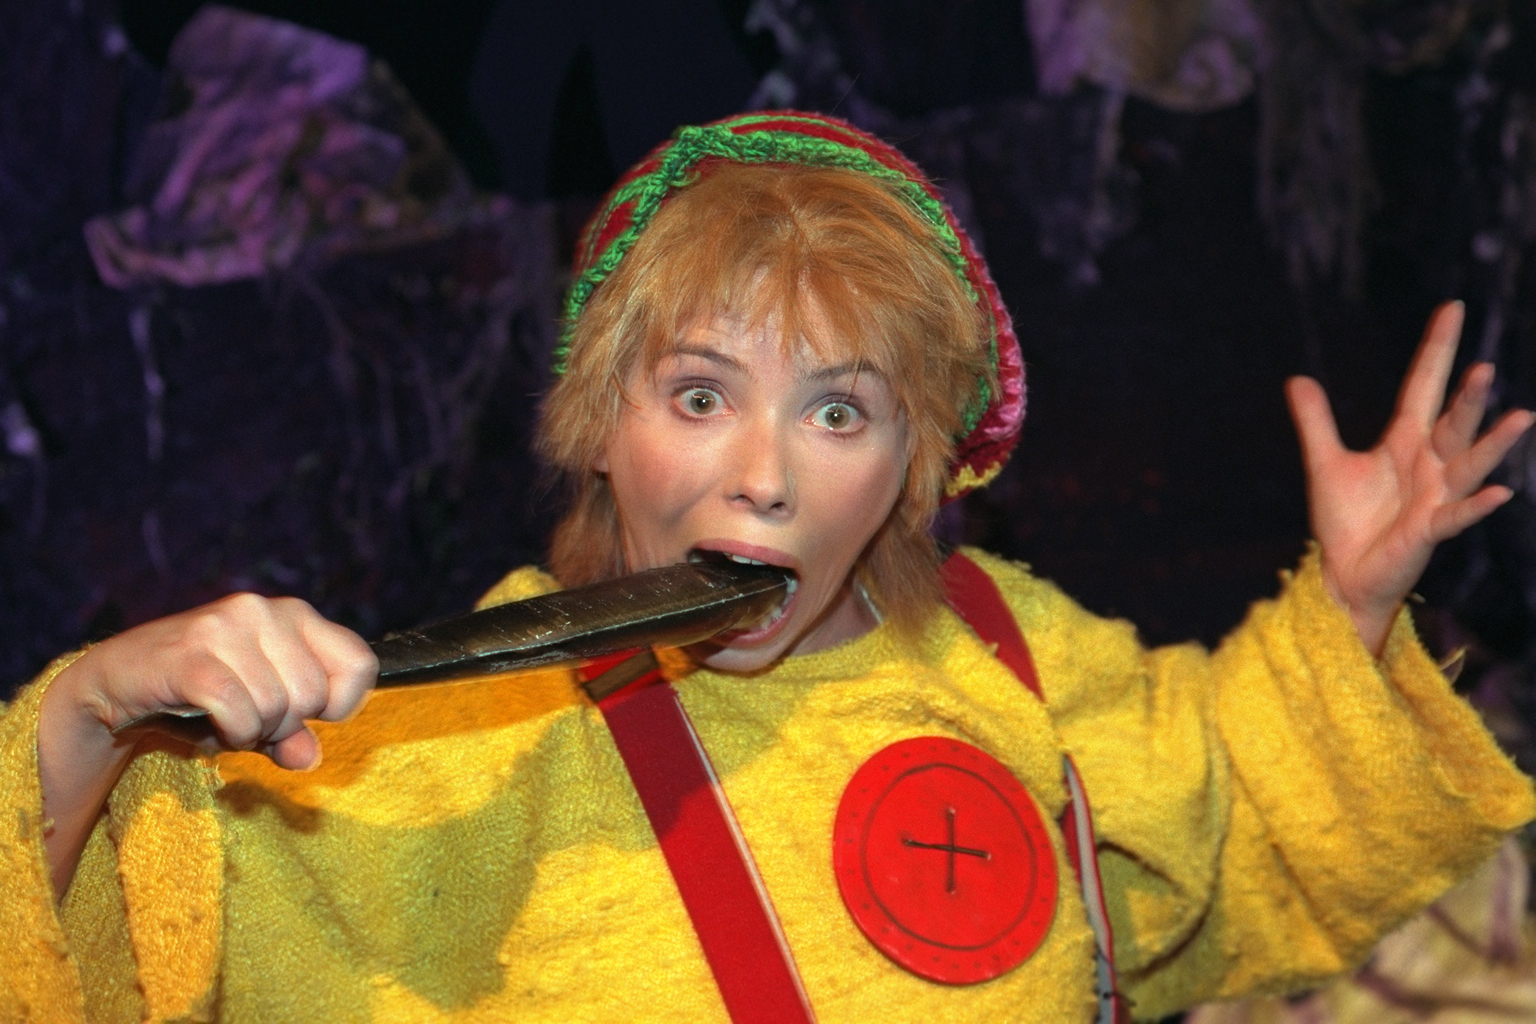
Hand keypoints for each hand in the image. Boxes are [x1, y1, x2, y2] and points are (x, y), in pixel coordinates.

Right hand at [38, 594, 376, 894]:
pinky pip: (241, 713)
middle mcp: (264, 609)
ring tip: (222, 718)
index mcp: (295, 613)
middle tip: (247, 718)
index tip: (311, 716)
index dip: (343, 704)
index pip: (361, 662)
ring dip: (250, 732)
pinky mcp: (193, 655)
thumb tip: (310, 757)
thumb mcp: (258, 711)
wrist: (115, 680)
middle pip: (314, 696)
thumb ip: (292, 733)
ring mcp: (227, 626)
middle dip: (284, 724)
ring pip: (277, 708)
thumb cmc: (199, 694)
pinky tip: (208, 725)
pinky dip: (229, 734)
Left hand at [1286, 301, 1533, 654]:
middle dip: (1468, 399)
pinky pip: (1457, 516)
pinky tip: (1501, 492)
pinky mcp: (1429, 531)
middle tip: (1483, 367)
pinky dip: (1477, 506)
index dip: (1436, 349)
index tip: (1452, 308)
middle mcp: (1428, 463)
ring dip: (1492, 443)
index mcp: (1404, 441)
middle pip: (1453, 422)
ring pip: (1468, 464)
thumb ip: (1315, 422)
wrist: (1344, 574)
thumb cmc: (1345, 521)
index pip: (1423, 386)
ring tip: (1521, 418)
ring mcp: (1434, 497)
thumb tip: (1297, 379)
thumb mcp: (1325, 463)